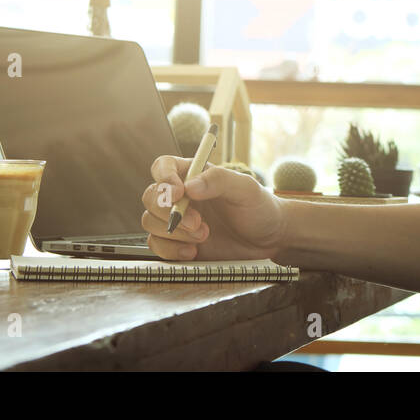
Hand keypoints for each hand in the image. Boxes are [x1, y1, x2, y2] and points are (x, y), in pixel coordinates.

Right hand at [141, 156, 287, 260]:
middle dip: (169, 211)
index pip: (164, 167)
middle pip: (151, 196)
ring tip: (204, 235)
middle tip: (198, 222)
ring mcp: (177, 221)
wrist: (268, 239)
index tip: (177, 193)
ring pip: (150, 222)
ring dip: (174, 232)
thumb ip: (219, 180)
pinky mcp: (177, 244)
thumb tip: (189, 186)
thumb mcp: (246, 188)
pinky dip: (171, 250)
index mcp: (193, 175)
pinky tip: (193, 251)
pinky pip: (157, 246)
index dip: (163, 178)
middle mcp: (181, 197)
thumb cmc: (258, 207)